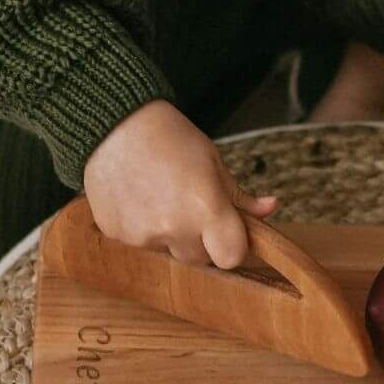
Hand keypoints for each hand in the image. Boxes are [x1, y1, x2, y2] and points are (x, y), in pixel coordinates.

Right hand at [82, 99, 278, 270]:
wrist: (113, 124)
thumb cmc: (168, 136)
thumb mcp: (212, 160)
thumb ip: (240, 195)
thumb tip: (271, 208)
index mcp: (205, 208)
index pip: (232, 257)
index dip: (232, 245)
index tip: (226, 230)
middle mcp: (174, 228)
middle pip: (200, 259)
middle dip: (200, 241)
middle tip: (189, 205)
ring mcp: (142, 235)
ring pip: (168, 252)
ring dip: (170, 235)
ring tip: (159, 195)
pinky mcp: (117, 235)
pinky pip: (140, 244)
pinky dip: (142, 227)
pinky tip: (138, 196)